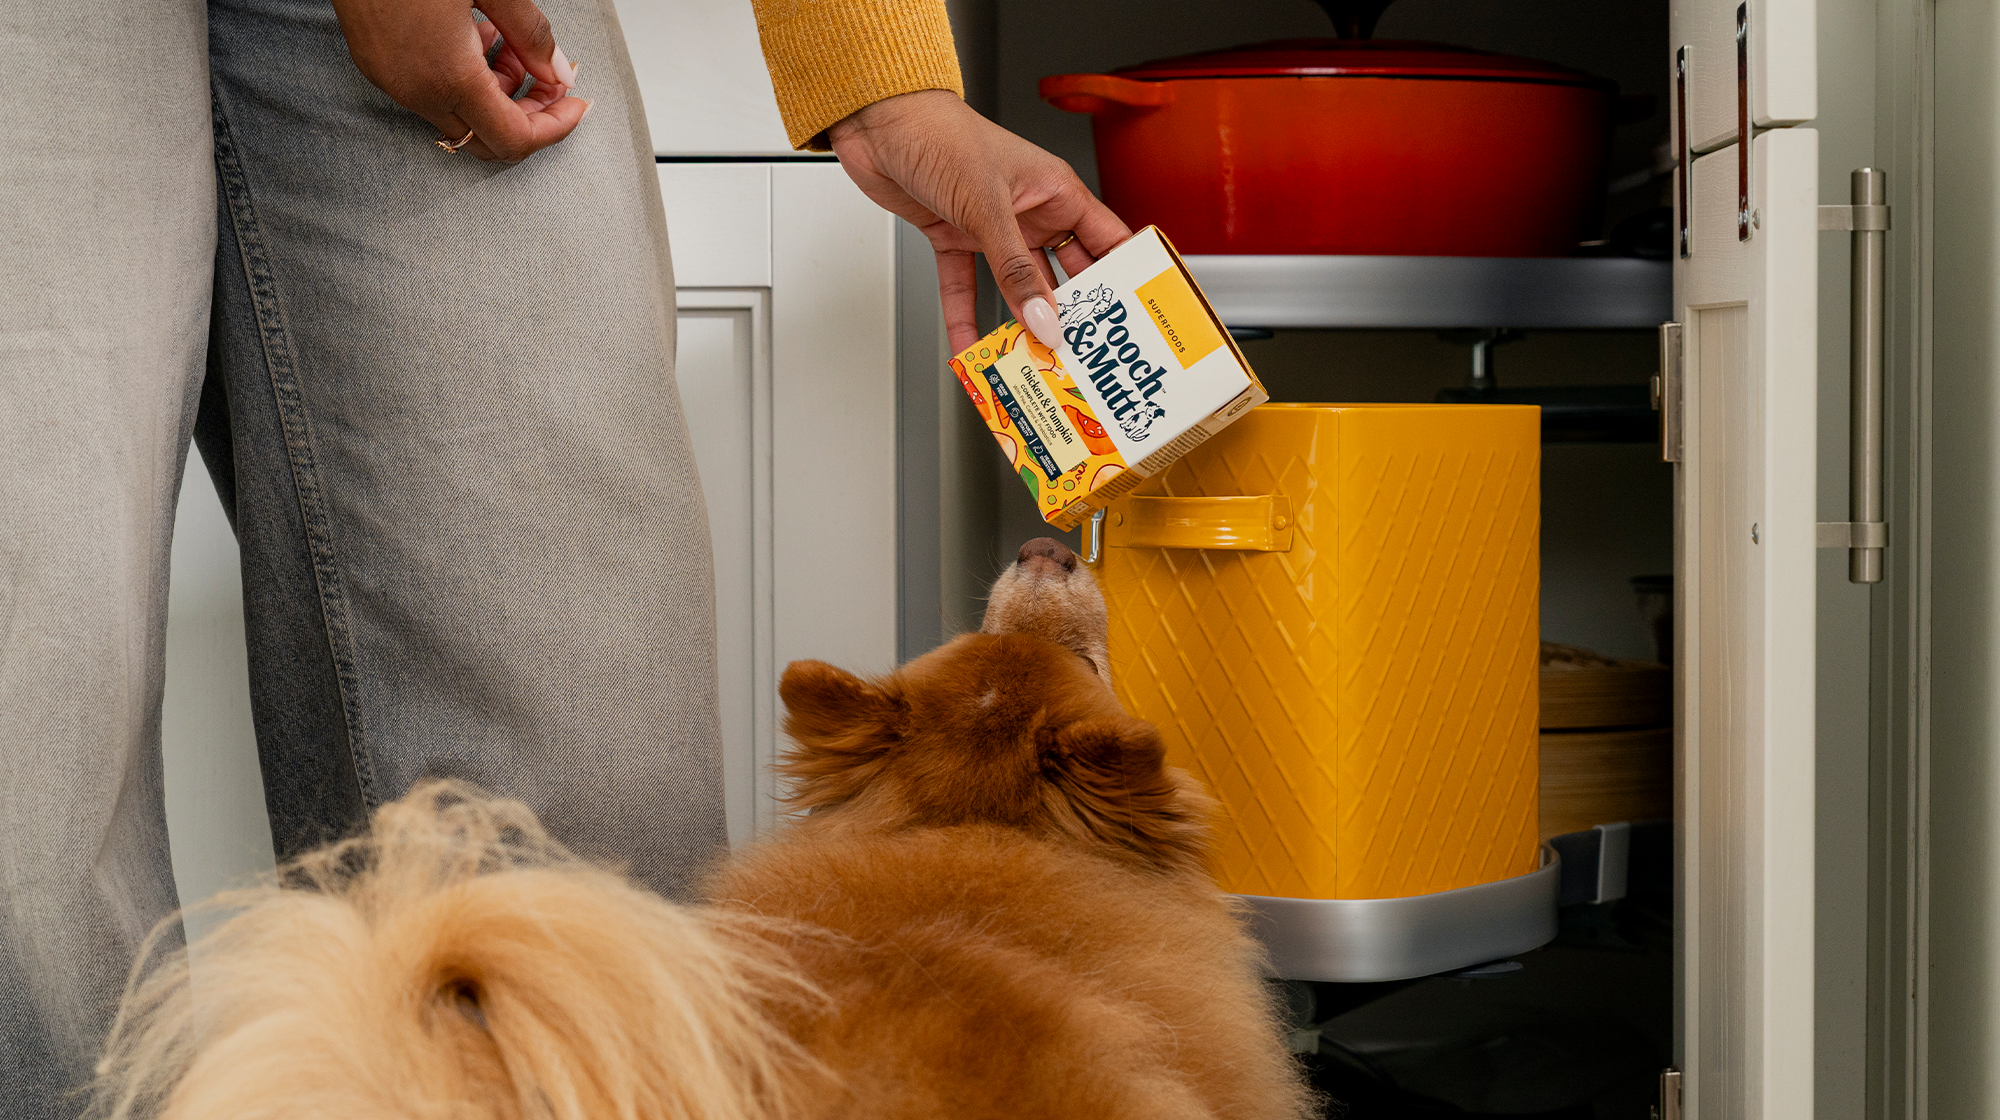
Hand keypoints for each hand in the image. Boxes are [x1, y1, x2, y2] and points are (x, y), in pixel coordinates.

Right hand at [329, 0, 587, 162]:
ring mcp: (394, 83)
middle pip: (489, 141)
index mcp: (449, 76)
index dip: (555, 127)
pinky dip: (467, 81)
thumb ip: (531, 33)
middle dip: (529, 114)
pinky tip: (475, 36)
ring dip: (498, 93)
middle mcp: (418, 91)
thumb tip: (559, 72)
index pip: (515, 139)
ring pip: (462, 118)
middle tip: (549, 76)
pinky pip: (433, 95)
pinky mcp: (379, 68)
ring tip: (511, 43)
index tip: (575, 103)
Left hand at [827, 90, 1132, 353]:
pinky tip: (969, 347)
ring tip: (1032, 360)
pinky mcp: (954, 238)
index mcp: (1055, 191)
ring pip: (1015, 287)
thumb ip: (1015, 270)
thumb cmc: (941, 135)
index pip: (1106, 240)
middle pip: (1064, 273)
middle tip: (1085, 352)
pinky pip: (965, 287)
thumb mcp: (987, 208)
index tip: (1135, 317)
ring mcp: (992, 228)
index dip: (1124, 277)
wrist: (879, 123)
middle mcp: (1029, 211)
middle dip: (1073, 313)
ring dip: (1020, 322)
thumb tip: (1044, 318)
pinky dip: (964, 317)